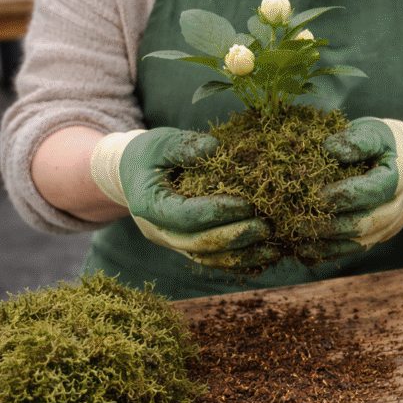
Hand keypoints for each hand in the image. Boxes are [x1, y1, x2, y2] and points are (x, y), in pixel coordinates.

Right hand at [90, 127, 271, 265]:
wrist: (130, 172)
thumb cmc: (147, 153)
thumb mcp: (160, 142)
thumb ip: (183, 146)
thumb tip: (214, 148)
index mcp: (148, 205)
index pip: (184, 216)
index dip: (216, 212)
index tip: (247, 204)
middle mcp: (158, 231)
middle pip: (197, 244)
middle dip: (234, 238)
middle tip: (266, 228)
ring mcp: (171, 242)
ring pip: (207, 258)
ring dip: (240, 256)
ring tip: (272, 248)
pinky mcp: (185, 245)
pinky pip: (212, 259)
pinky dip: (237, 261)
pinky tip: (263, 256)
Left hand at [298, 117, 402, 260]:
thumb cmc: (386, 143)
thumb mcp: (375, 132)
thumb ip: (355, 140)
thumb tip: (328, 150)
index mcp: (400, 176)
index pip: (370, 191)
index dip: (341, 195)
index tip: (314, 195)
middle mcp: (400, 205)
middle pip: (365, 223)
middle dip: (331, 225)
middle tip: (299, 221)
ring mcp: (393, 224)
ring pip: (360, 242)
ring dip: (328, 243)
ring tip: (298, 238)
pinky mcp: (382, 234)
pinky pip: (357, 248)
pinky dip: (332, 251)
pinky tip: (307, 249)